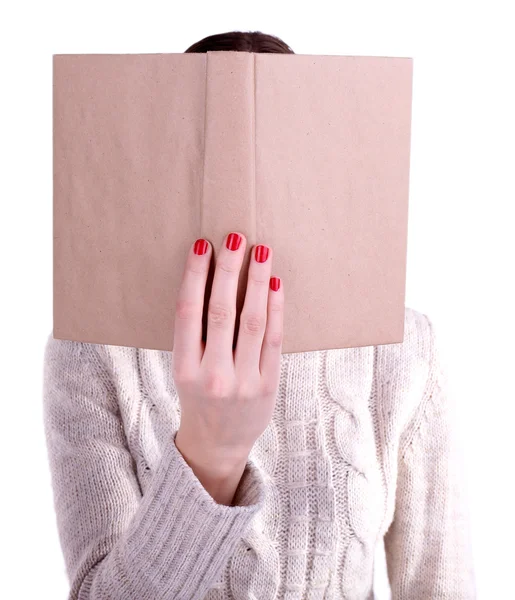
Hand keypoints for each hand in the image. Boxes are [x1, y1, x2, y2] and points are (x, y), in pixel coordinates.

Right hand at [172, 231, 283, 468]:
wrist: (217, 443)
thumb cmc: (198, 397)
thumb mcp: (184, 369)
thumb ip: (194, 333)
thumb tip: (210, 279)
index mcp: (184, 368)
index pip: (188, 312)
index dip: (195, 275)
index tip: (202, 245)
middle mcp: (213, 375)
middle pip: (221, 311)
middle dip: (228, 270)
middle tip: (235, 237)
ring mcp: (243, 381)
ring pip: (252, 321)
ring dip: (257, 281)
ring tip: (260, 252)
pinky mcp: (268, 385)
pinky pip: (274, 339)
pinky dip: (276, 308)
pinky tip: (275, 283)